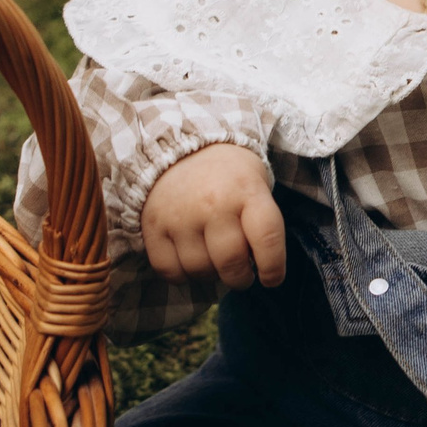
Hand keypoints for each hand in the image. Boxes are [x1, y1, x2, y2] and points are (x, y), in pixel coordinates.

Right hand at [141, 143, 285, 290]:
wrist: (178, 147)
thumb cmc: (227, 175)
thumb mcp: (255, 185)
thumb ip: (261, 223)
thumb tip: (259, 267)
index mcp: (246, 190)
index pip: (267, 238)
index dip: (273, 267)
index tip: (272, 279)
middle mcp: (213, 204)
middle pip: (231, 262)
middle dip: (241, 278)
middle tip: (241, 275)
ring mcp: (180, 216)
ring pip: (199, 270)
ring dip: (210, 276)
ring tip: (214, 262)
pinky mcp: (153, 226)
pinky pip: (169, 270)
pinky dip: (181, 275)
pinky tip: (189, 261)